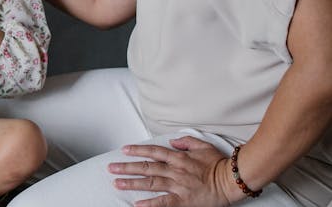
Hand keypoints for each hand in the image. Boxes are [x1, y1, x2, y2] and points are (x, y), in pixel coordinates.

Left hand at [108, 136, 236, 206]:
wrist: (232, 181)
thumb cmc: (218, 164)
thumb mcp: (202, 146)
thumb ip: (186, 141)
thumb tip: (173, 141)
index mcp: (179, 157)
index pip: (153, 151)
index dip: (137, 150)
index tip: (124, 150)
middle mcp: (175, 170)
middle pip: (146, 167)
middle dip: (127, 167)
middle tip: (111, 168)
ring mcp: (178, 186)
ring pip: (150, 183)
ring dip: (132, 183)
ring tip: (117, 183)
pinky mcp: (183, 201)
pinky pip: (163, 202)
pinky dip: (149, 203)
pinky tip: (136, 204)